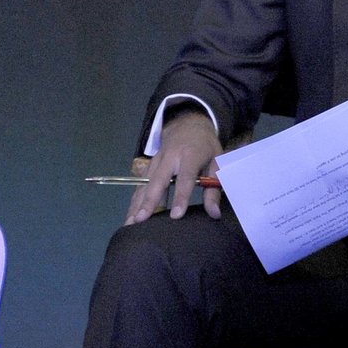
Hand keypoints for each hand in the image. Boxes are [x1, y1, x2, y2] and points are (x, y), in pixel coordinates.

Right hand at [126, 110, 223, 224]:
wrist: (187, 125)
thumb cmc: (205, 147)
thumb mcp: (217, 163)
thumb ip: (214, 189)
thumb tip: (214, 213)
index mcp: (190, 155)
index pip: (184, 179)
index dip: (180, 197)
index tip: (175, 215)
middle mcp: (169, 157)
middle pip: (157, 181)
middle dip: (148, 201)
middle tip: (141, 220)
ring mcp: (156, 161)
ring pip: (144, 183)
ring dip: (137, 203)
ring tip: (131, 222)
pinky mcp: (149, 165)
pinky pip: (140, 184)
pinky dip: (135, 199)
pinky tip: (130, 215)